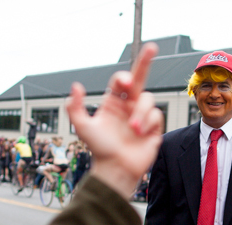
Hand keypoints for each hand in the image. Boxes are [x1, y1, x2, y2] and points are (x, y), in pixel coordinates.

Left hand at [66, 43, 163, 199]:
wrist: (116, 170)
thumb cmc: (99, 150)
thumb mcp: (83, 128)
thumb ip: (75, 107)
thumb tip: (76, 86)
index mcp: (113, 103)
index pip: (120, 80)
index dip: (123, 77)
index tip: (124, 82)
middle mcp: (128, 106)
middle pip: (139, 78)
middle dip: (145, 61)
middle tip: (152, 47)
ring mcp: (141, 116)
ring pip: (147, 99)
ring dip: (140, 113)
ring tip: (133, 129)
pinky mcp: (153, 128)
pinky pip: (156, 115)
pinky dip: (148, 123)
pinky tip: (140, 134)